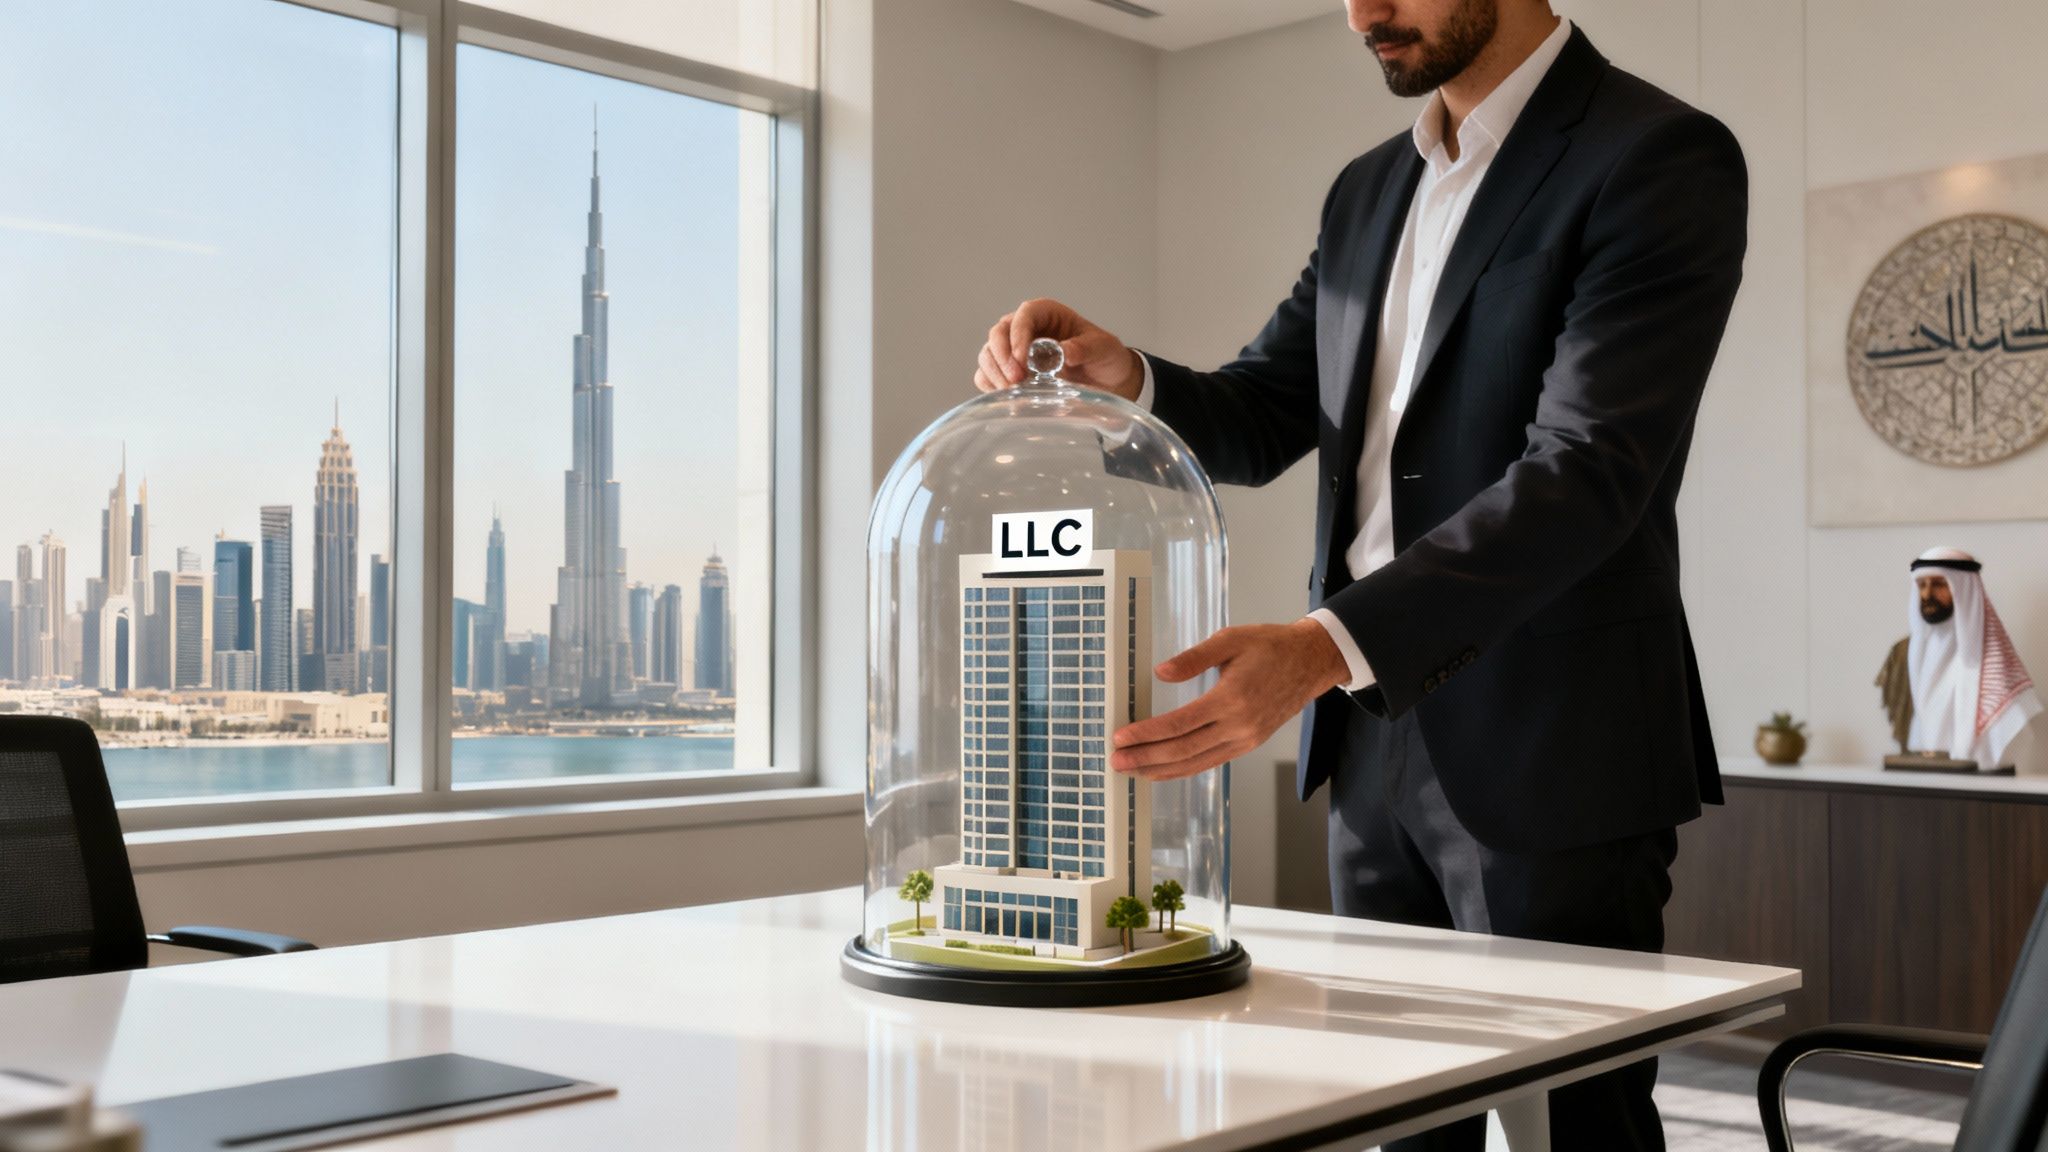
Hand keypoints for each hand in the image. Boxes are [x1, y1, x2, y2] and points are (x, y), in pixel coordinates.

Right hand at [975, 298, 1144, 401]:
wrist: (1105, 379)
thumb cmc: (1103, 356)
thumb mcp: (1102, 348)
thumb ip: (1084, 348)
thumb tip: (1063, 352)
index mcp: (1046, 313)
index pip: (1024, 315)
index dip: (1019, 335)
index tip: (1023, 359)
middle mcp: (1025, 328)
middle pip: (998, 333)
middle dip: (1002, 356)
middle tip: (1016, 379)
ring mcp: (1014, 350)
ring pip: (988, 354)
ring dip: (995, 372)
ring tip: (1012, 390)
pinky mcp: (1010, 372)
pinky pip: (988, 375)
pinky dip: (991, 385)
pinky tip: (1007, 395)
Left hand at [1110, 620, 1350, 780]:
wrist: (1311, 661)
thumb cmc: (1271, 646)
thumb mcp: (1230, 639)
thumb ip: (1194, 658)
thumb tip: (1161, 673)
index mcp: (1231, 699)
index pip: (1179, 724)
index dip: (1147, 733)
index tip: (1121, 736)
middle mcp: (1239, 726)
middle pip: (1183, 750)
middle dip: (1146, 758)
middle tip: (1116, 761)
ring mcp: (1245, 739)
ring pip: (1195, 763)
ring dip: (1160, 769)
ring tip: (1132, 770)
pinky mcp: (1248, 744)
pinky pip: (1210, 762)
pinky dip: (1183, 769)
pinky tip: (1163, 769)